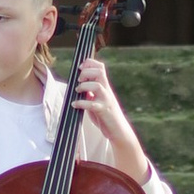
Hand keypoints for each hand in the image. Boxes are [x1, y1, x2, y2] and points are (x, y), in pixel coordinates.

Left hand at [69, 49, 148, 180]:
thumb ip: (90, 93)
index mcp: (105, 87)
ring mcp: (106, 100)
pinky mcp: (104, 111)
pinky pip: (92, 104)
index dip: (90, 63)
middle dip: (87, 72)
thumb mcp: (98, 101)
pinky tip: (75, 104)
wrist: (119, 131)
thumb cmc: (106, 116)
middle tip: (79, 79)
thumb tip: (79, 87)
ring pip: (97, 86)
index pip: (100, 67)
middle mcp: (107, 91)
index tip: (80, 66)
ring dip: (84, 86)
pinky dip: (81, 103)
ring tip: (77, 90)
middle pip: (99, 72)